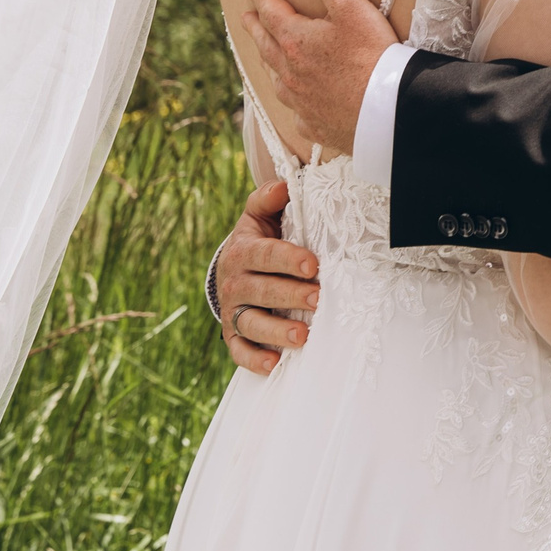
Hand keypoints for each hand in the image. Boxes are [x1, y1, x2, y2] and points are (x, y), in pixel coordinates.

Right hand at [216, 180, 320, 375]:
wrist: (232, 268)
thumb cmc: (258, 240)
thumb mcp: (259, 215)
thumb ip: (269, 198)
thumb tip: (285, 185)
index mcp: (243, 251)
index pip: (265, 255)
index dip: (288, 259)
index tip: (312, 265)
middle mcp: (235, 283)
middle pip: (262, 291)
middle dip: (290, 295)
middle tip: (318, 298)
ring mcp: (233, 311)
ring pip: (251, 323)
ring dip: (275, 331)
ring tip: (301, 336)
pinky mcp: (234, 335)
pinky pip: (240, 351)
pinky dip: (254, 359)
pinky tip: (274, 364)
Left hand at [240, 0, 395, 151]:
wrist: (389, 109)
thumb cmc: (372, 54)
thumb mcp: (348, 4)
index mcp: (294, 40)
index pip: (270, 11)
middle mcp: (290, 72)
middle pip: (265, 45)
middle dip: (255, 28)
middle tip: (246, 18)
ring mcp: (301, 102)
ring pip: (276, 79)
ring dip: (269, 63)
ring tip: (266, 55)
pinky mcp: (316, 125)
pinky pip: (297, 113)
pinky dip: (294, 103)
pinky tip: (297, 104)